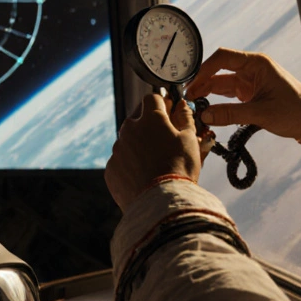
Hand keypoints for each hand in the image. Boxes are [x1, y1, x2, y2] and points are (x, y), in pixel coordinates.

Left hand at [105, 94, 201, 208]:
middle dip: (149, 124)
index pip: (153, 98)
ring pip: (128, 140)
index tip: (170, 112)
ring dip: (139, 145)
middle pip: (137, 118)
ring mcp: (117, 150)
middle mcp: (129, 130)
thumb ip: (186, 118)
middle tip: (163, 137)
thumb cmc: (179, 169)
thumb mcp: (190, 140)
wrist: (160, 203)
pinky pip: (121, 161)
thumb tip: (183, 107)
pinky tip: (144, 175)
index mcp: (150, 118)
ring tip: (155, 161)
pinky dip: (130, 164)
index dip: (163, 103)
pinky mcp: (111, 169)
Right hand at [186, 48, 300, 145]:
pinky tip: (207, 111)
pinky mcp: (251, 95)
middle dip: (202, 84)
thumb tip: (204, 116)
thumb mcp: (261, 114)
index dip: (204, 69)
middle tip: (187, 100)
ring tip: (193, 106)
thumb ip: (230, 114)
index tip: (191, 84)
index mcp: (256, 64)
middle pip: (219, 72)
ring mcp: (251, 82)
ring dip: (208, 94)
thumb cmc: (296, 111)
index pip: (222, 58)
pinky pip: (229, 96)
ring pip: (222, 85)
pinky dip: (218, 103)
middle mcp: (252, 69)